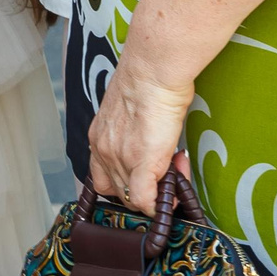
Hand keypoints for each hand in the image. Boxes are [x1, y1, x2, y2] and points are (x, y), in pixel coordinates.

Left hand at [87, 62, 196, 214]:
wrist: (153, 72)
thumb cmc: (147, 81)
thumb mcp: (128, 110)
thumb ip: (131, 132)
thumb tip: (148, 143)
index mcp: (100, 137)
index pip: (103, 176)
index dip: (125, 181)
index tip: (145, 176)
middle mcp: (104, 151)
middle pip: (118, 191)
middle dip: (145, 188)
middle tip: (167, 172)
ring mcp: (120, 160)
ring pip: (134, 198)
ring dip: (157, 192)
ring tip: (176, 169)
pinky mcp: (141, 165)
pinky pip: (146, 200)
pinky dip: (159, 203)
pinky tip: (174, 189)